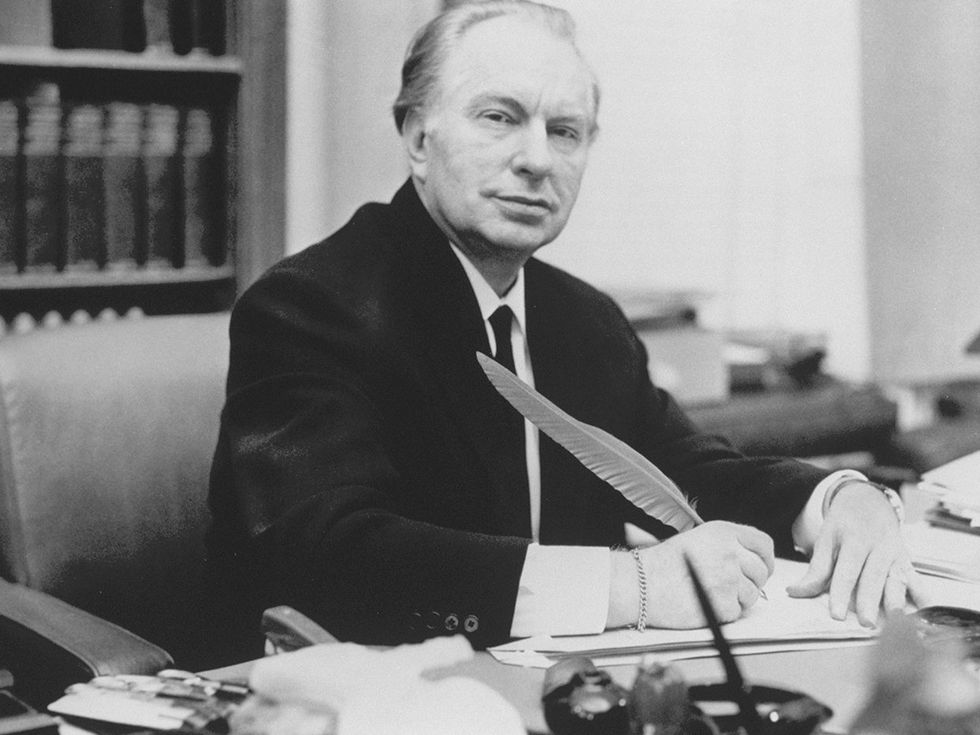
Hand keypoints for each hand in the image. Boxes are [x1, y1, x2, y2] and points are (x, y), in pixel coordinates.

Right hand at [608, 521, 774, 628]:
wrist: (641, 584)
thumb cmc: (664, 564)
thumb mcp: (698, 539)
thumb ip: (728, 545)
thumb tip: (754, 562)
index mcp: (724, 532)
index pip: (763, 544)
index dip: (765, 559)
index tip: (759, 568)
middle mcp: (729, 551)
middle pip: (761, 572)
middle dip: (750, 582)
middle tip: (729, 586)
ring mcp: (728, 578)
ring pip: (752, 595)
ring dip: (736, 599)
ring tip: (710, 593)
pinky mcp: (724, 603)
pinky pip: (737, 612)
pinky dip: (724, 613)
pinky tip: (705, 603)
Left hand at [786, 482, 923, 625]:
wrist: (869, 502)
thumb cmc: (845, 524)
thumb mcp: (826, 539)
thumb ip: (816, 569)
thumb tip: (795, 592)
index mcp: (855, 539)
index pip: (847, 570)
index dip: (841, 592)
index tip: (837, 614)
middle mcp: (879, 547)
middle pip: (874, 577)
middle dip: (870, 601)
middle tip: (866, 622)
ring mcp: (896, 555)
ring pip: (898, 580)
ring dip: (897, 601)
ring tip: (894, 621)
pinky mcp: (908, 563)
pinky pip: (918, 581)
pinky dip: (924, 597)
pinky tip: (926, 613)